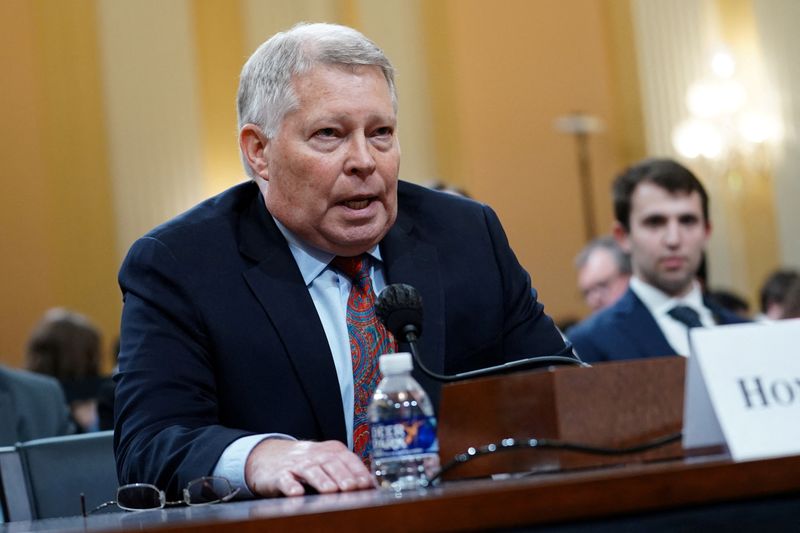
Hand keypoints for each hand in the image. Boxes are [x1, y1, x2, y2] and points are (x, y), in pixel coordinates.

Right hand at [244, 439, 374, 496]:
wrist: (269, 455)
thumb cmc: (306, 462)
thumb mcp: (326, 460)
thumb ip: (346, 470)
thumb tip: (369, 485)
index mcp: (329, 451)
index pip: (347, 458)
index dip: (357, 470)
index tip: (367, 483)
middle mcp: (314, 455)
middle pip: (330, 463)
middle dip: (342, 475)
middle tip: (352, 487)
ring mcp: (296, 464)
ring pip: (310, 470)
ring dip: (321, 480)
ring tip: (330, 490)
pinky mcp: (278, 475)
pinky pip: (285, 479)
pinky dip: (291, 486)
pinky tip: (297, 493)